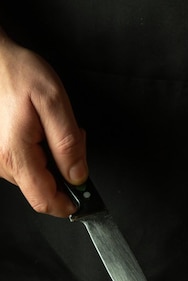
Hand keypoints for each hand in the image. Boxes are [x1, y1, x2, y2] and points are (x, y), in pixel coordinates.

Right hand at [0, 31, 87, 215]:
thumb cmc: (19, 74)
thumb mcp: (54, 102)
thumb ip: (69, 144)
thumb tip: (78, 176)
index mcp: (17, 155)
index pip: (45, 201)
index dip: (69, 205)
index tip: (86, 197)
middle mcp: (4, 163)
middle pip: (45, 191)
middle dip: (67, 176)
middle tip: (75, 141)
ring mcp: (1, 160)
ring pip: (39, 180)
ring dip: (57, 163)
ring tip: (56, 131)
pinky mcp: (4, 155)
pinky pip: (32, 167)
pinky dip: (46, 156)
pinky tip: (46, 133)